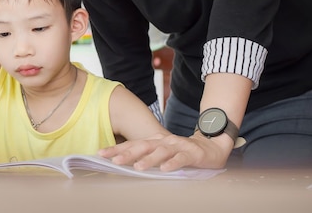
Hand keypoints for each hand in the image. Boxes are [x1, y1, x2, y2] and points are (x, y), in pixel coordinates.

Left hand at [98, 132, 232, 170]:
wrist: (210, 147)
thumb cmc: (181, 152)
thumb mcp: (161, 153)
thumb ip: (146, 156)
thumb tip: (125, 163)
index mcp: (153, 141)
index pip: (132, 144)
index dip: (116, 148)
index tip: (100, 153)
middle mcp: (163, 142)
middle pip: (142, 146)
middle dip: (127, 153)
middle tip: (114, 161)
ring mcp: (177, 146)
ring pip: (160, 152)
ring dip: (148, 159)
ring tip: (137, 167)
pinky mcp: (191, 154)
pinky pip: (181, 159)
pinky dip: (172, 164)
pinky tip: (165, 169)